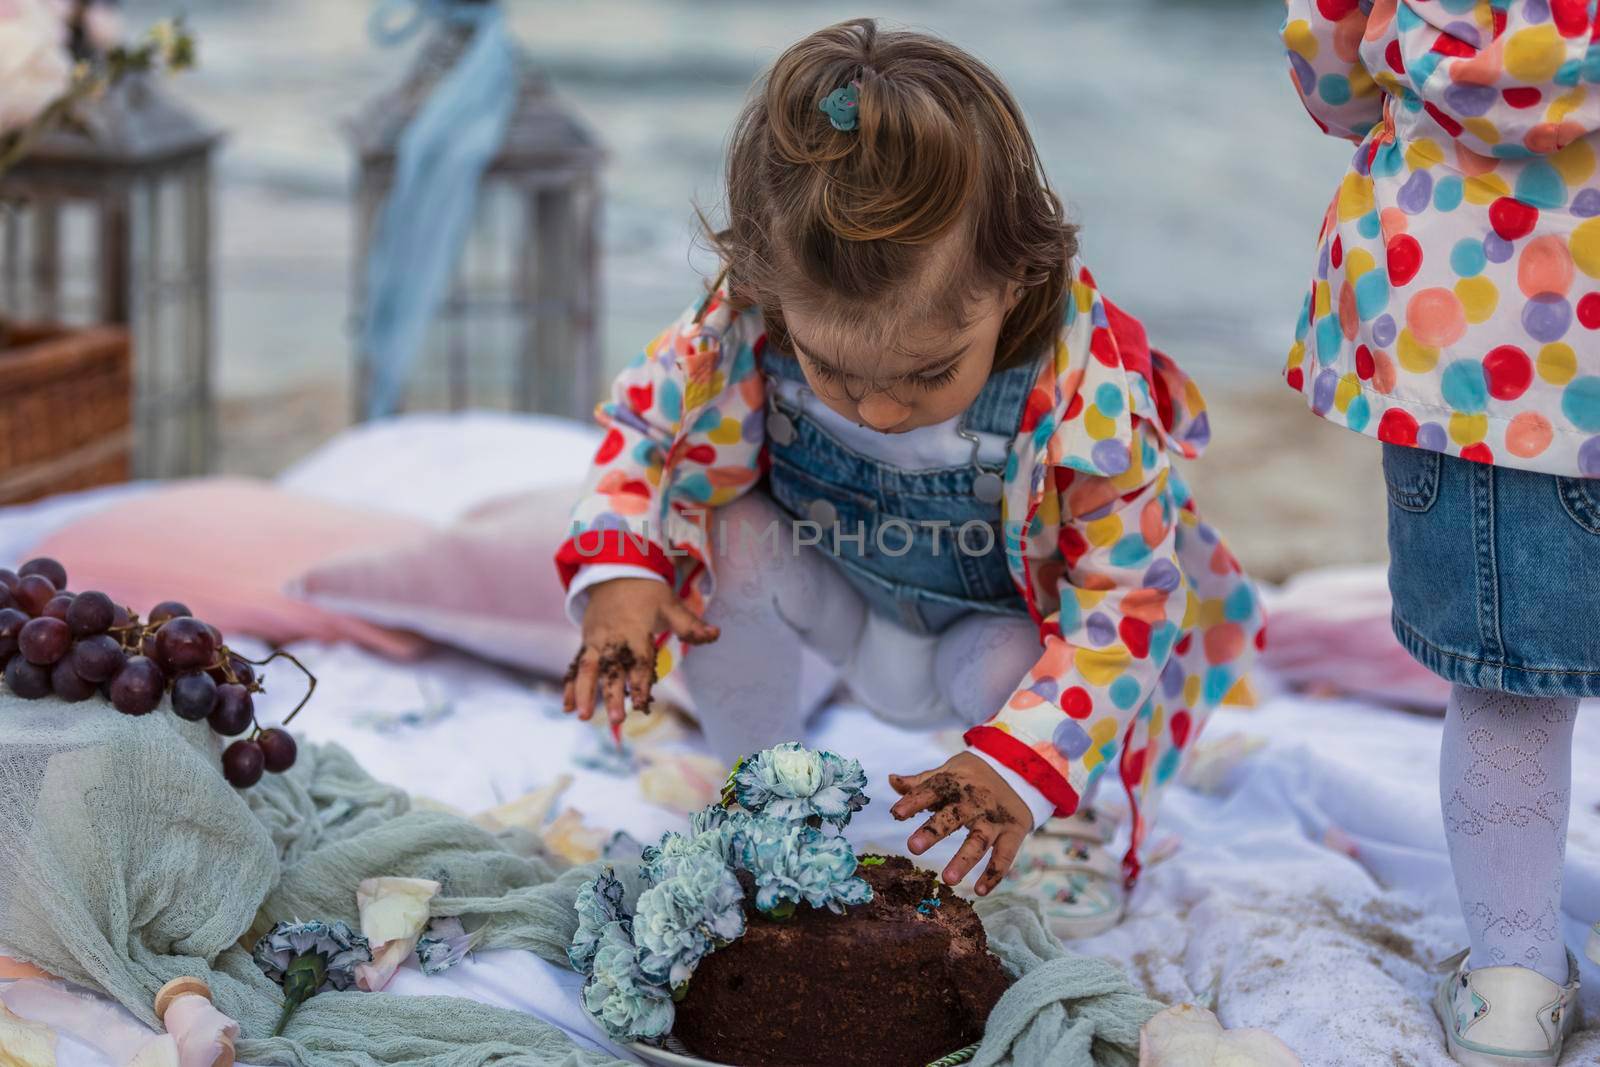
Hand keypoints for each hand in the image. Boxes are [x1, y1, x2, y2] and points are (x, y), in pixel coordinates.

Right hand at [563, 578, 718, 730]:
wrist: (614, 571)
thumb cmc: (647, 591)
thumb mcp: (670, 603)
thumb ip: (690, 624)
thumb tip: (715, 634)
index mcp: (635, 629)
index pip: (639, 660)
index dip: (641, 682)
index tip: (642, 703)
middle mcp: (612, 638)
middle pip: (612, 669)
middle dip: (612, 694)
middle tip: (617, 719)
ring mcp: (596, 641)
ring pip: (588, 669)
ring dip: (584, 693)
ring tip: (581, 716)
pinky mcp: (586, 642)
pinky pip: (577, 666)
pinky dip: (570, 685)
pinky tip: (566, 706)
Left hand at [889, 752, 1032, 895]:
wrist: (1018, 773)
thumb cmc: (972, 778)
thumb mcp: (949, 773)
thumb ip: (921, 783)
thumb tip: (891, 780)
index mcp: (956, 783)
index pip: (931, 791)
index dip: (914, 801)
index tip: (896, 814)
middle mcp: (975, 800)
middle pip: (954, 816)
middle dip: (934, 831)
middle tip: (913, 847)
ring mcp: (995, 818)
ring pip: (979, 840)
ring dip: (964, 860)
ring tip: (947, 880)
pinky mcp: (1013, 833)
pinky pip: (1004, 856)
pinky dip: (994, 875)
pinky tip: (980, 892)